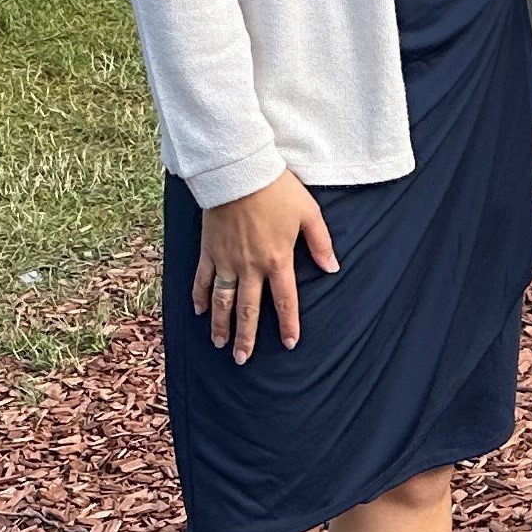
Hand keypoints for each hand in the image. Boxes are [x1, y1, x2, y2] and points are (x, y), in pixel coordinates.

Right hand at [196, 170, 336, 363]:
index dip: (288, 324)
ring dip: (220, 325)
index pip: (285, 300)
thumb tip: (332, 268)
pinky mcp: (209, 250)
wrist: (239, 172)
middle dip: (246, 337)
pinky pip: (202, 279)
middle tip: (243, 359)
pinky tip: (199, 311)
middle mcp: (250, 267)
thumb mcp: (309, 214)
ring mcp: (226, 260)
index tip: (290, 344)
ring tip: (220, 344)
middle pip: (248, 309)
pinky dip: (200, 296)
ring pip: (222, 301)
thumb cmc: (277, 190)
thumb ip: (320, 244)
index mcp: (277, 260)